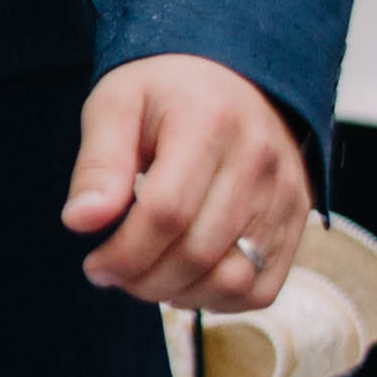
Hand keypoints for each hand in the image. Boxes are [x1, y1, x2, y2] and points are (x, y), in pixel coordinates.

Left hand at [65, 52, 312, 313]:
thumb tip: (79, 222)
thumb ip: (98, 163)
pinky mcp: (297, 219)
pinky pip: (262, 287)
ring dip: (179, 294)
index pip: (166, 212)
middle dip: (143, 279)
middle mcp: (258, 162)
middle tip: (112, 274)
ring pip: (234, 279)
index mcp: (209, 123)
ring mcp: (285, 195)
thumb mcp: (115, 105)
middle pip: (199, 252)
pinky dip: (219, 299)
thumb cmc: (163, 93)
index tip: (94, 264)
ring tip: (144, 278)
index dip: (125, 252)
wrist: (232, 77)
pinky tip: (184, 281)